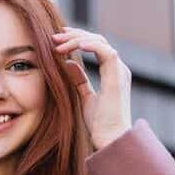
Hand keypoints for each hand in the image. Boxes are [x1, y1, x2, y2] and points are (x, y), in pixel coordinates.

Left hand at [52, 26, 132, 150]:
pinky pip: (106, 52)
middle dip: (75, 35)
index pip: (96, 46)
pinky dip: (90, 46)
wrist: (110, 139)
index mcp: (112, 73)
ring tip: (58, 43)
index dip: (77, 39)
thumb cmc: (100, 124)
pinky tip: (74, 46)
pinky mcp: (118, 77)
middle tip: (54, 36)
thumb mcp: (85, 97)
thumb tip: (68, 63)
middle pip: (98, 40)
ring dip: (77, 39)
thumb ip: (79, 79)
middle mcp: (118, 69)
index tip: (57, 40)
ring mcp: (120, 72)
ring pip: (100, 42)